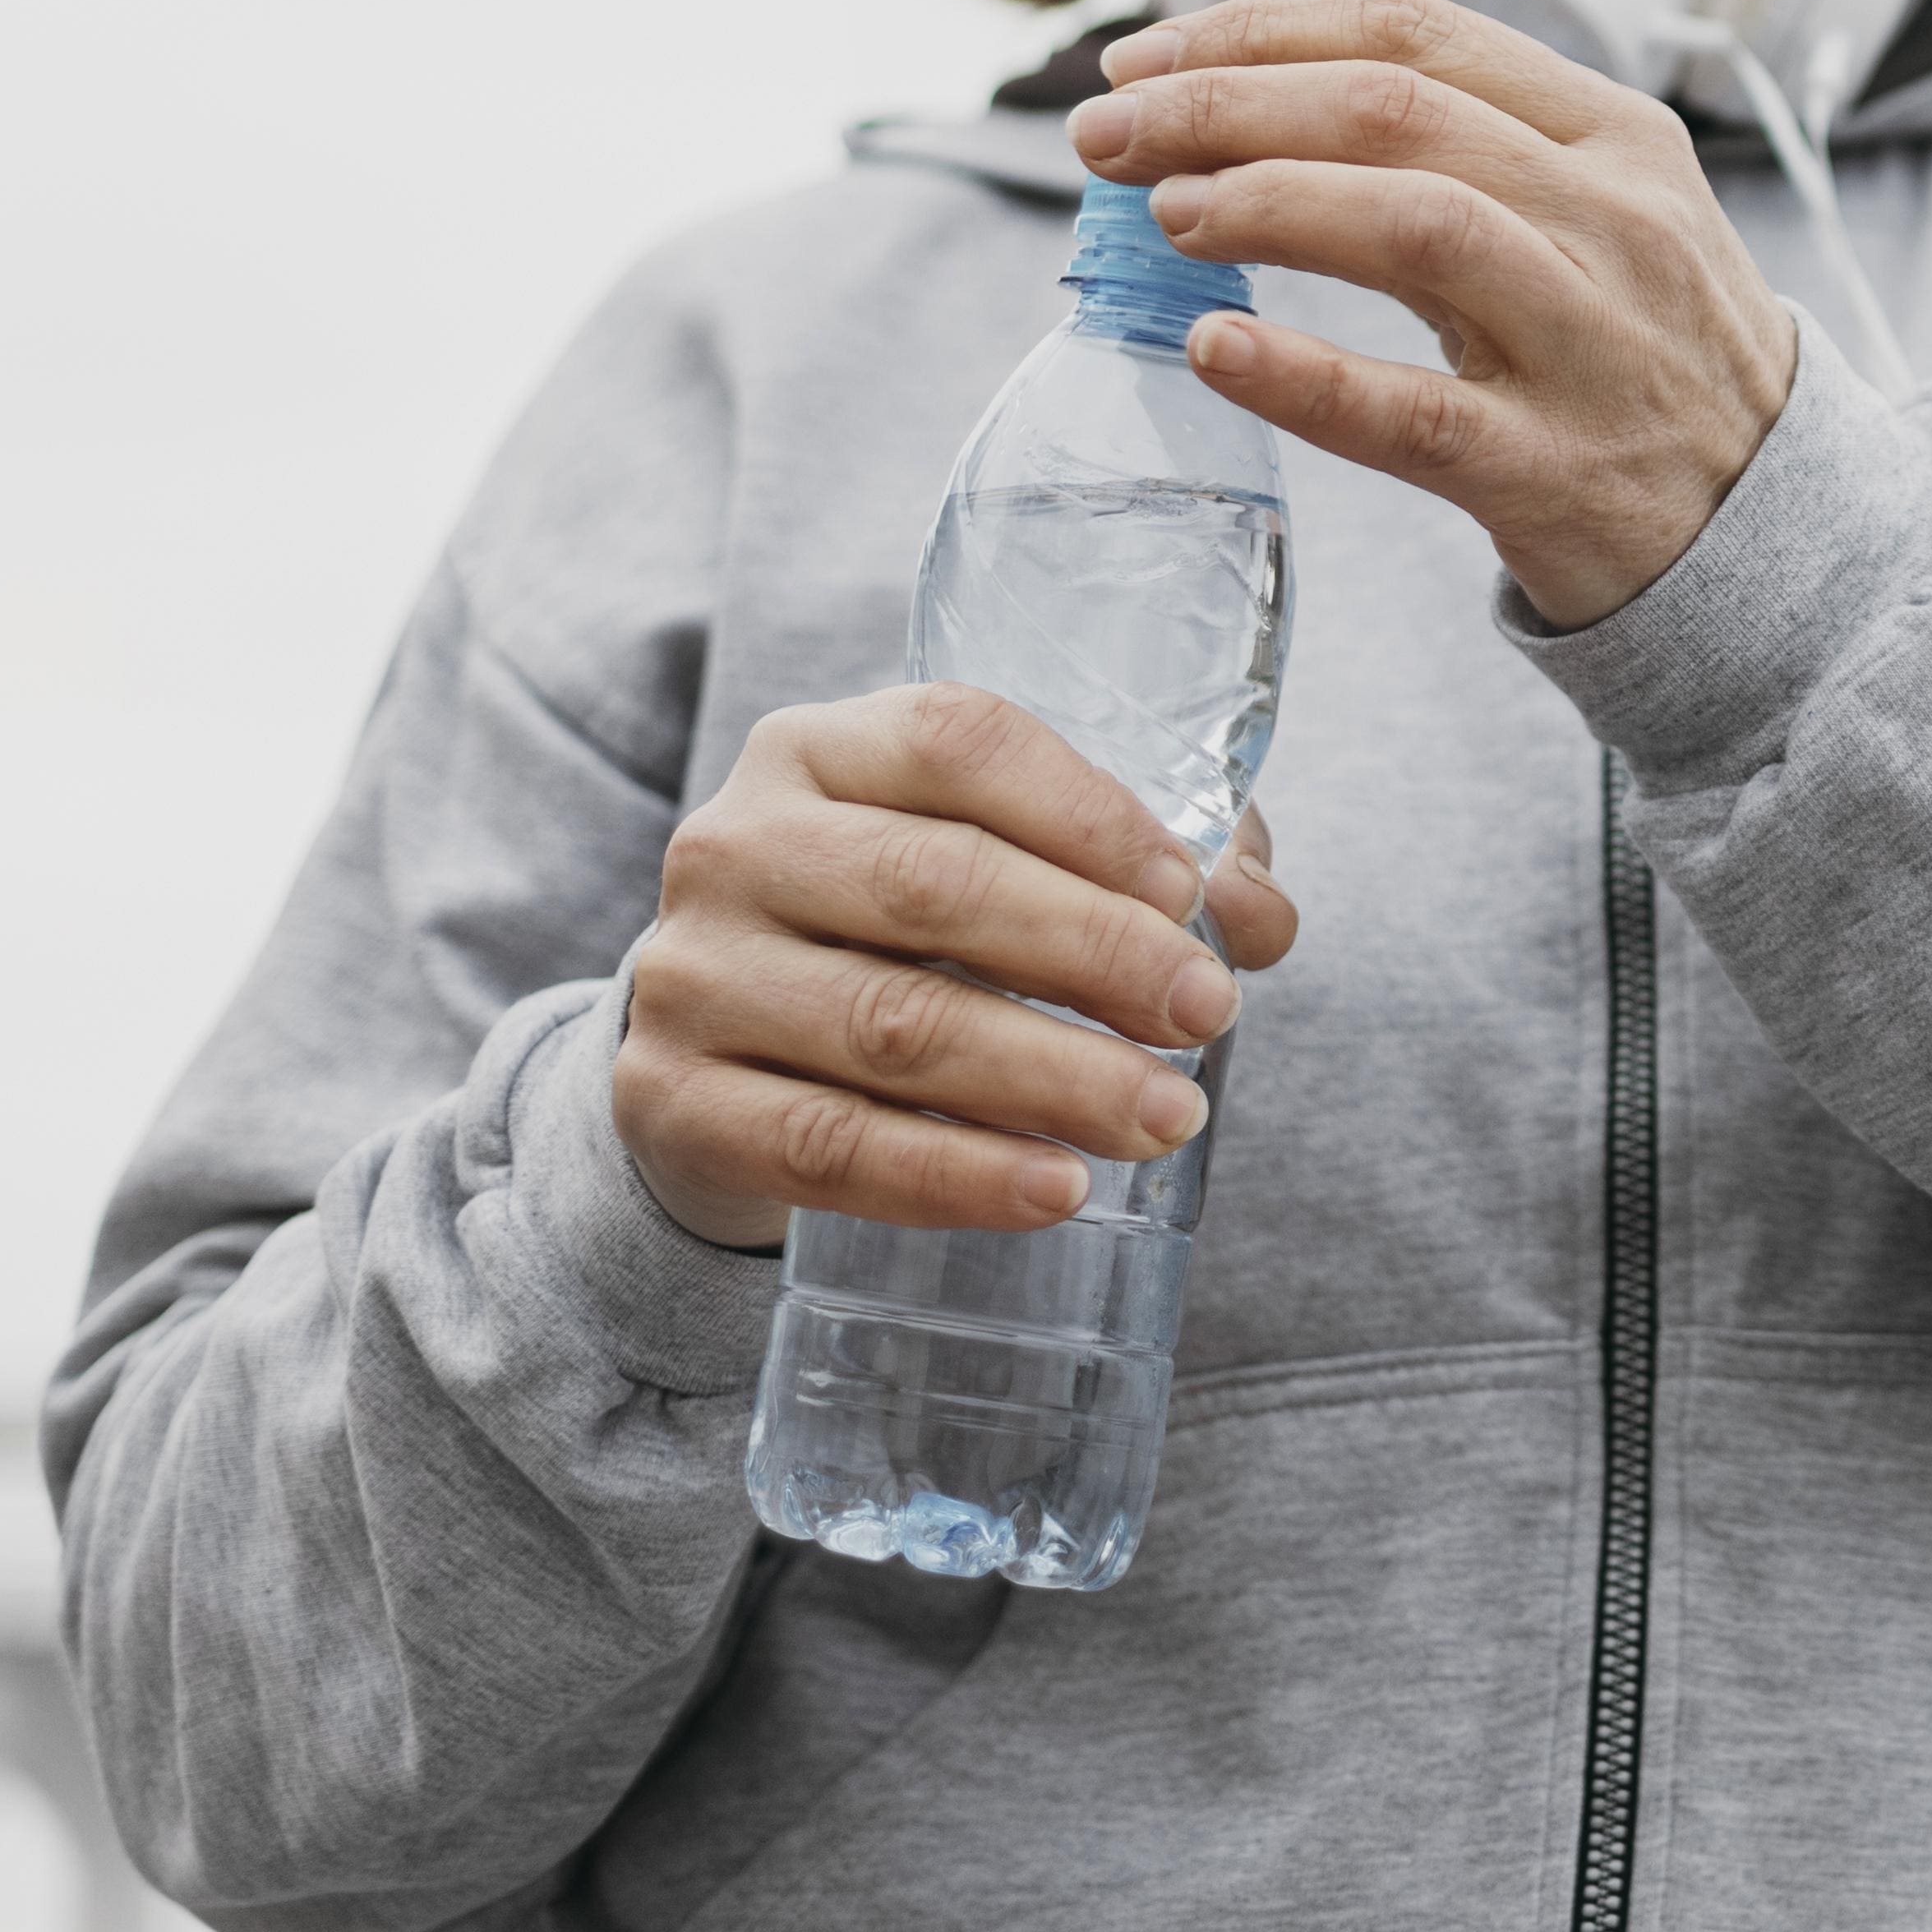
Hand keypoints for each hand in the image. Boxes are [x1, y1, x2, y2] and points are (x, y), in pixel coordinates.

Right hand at [615, 685, 1300, 1249]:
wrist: (731, 1051)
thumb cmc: (907, 935)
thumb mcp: (1005, 864)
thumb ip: (1145, 869)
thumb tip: (1260, 919)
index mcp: (820, 747)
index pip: (960, 740)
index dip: (1089, 814)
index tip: (1193, 895)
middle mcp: (736, 842)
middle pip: (931, 884)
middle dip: (1092, 952)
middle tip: (1207, 1015)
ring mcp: (692, 974)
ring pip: (891, 1026)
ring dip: (1050, 1078)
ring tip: (1166, 1119)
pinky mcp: (671, 1102)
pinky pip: (827, 1147)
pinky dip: (955, 1175)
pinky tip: (1055, 1190)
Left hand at [1067, 0, 1800, 629]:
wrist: (1773, 525)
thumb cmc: (1645, 354)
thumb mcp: (1601, 213)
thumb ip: (1465, 150)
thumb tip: (1250, 98)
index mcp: (1616, 134)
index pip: (1417, 33)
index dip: (1260, 29)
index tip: (1147, 60)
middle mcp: (1615, 220)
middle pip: (1395, 112)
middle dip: (1224, 105)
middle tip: (1106, 135)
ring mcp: (1593, 345)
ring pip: (1416, 227)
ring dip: (1262, 202)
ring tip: (1158, 214)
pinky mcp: (1555, 470)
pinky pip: (1411, 413)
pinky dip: (1302, 375)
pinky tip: (1212, 349)